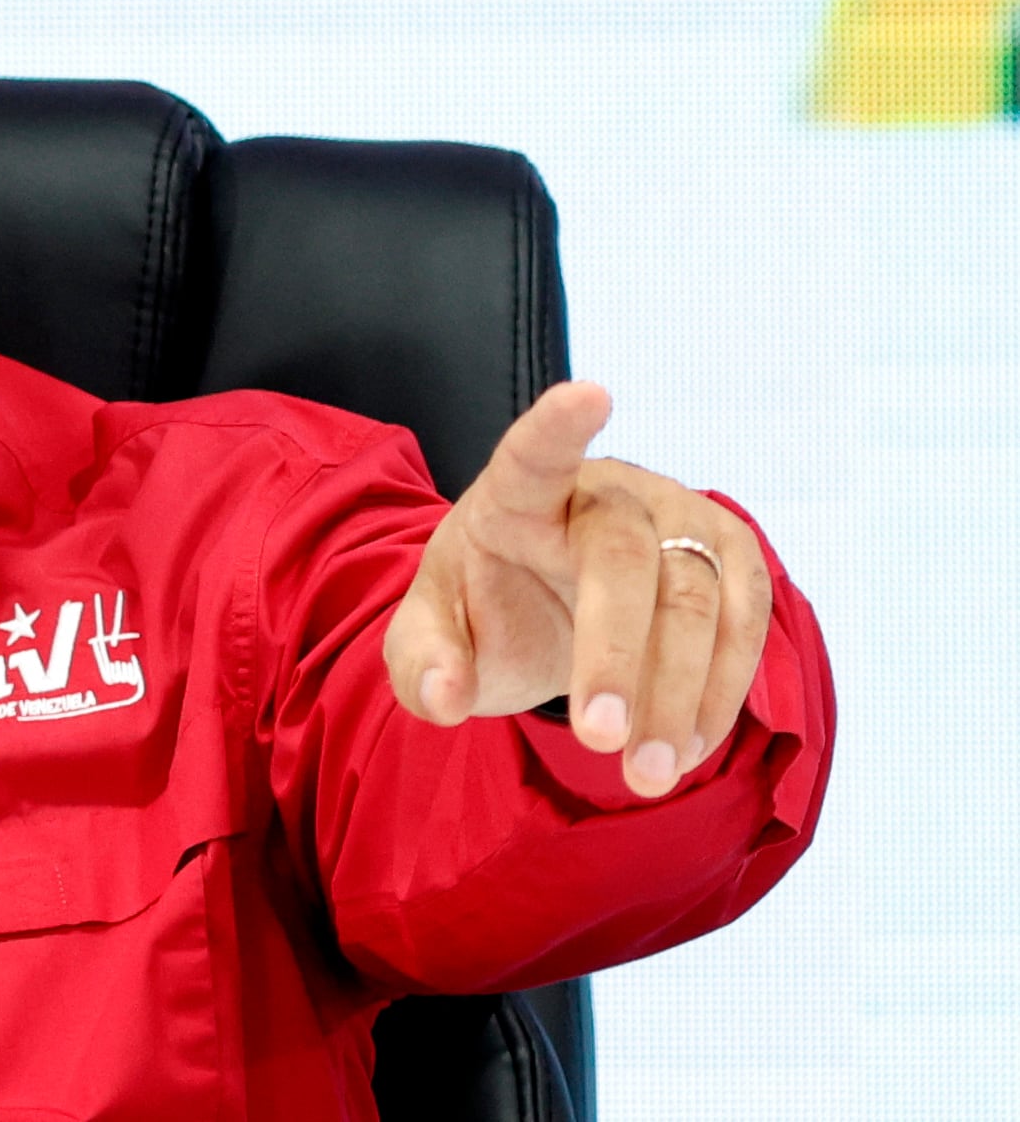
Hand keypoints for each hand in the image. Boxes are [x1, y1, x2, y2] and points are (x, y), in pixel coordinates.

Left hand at [382, 382, 774, 797]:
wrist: (547, 605)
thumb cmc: (487, 605)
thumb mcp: (432, 637)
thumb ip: (421, 664)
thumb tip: (442, 696)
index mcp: (517, 494)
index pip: (534, 451)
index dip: (558, 425)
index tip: (589, 392)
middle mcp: (605, 492)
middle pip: (625, 558)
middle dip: (615, 654)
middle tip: (599, 742)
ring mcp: (677, 518)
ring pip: (698, 597)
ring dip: (678, 694)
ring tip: (647, 774)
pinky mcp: (728, 558)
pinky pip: (745, 624)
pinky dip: (718, 695)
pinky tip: (683, 748)